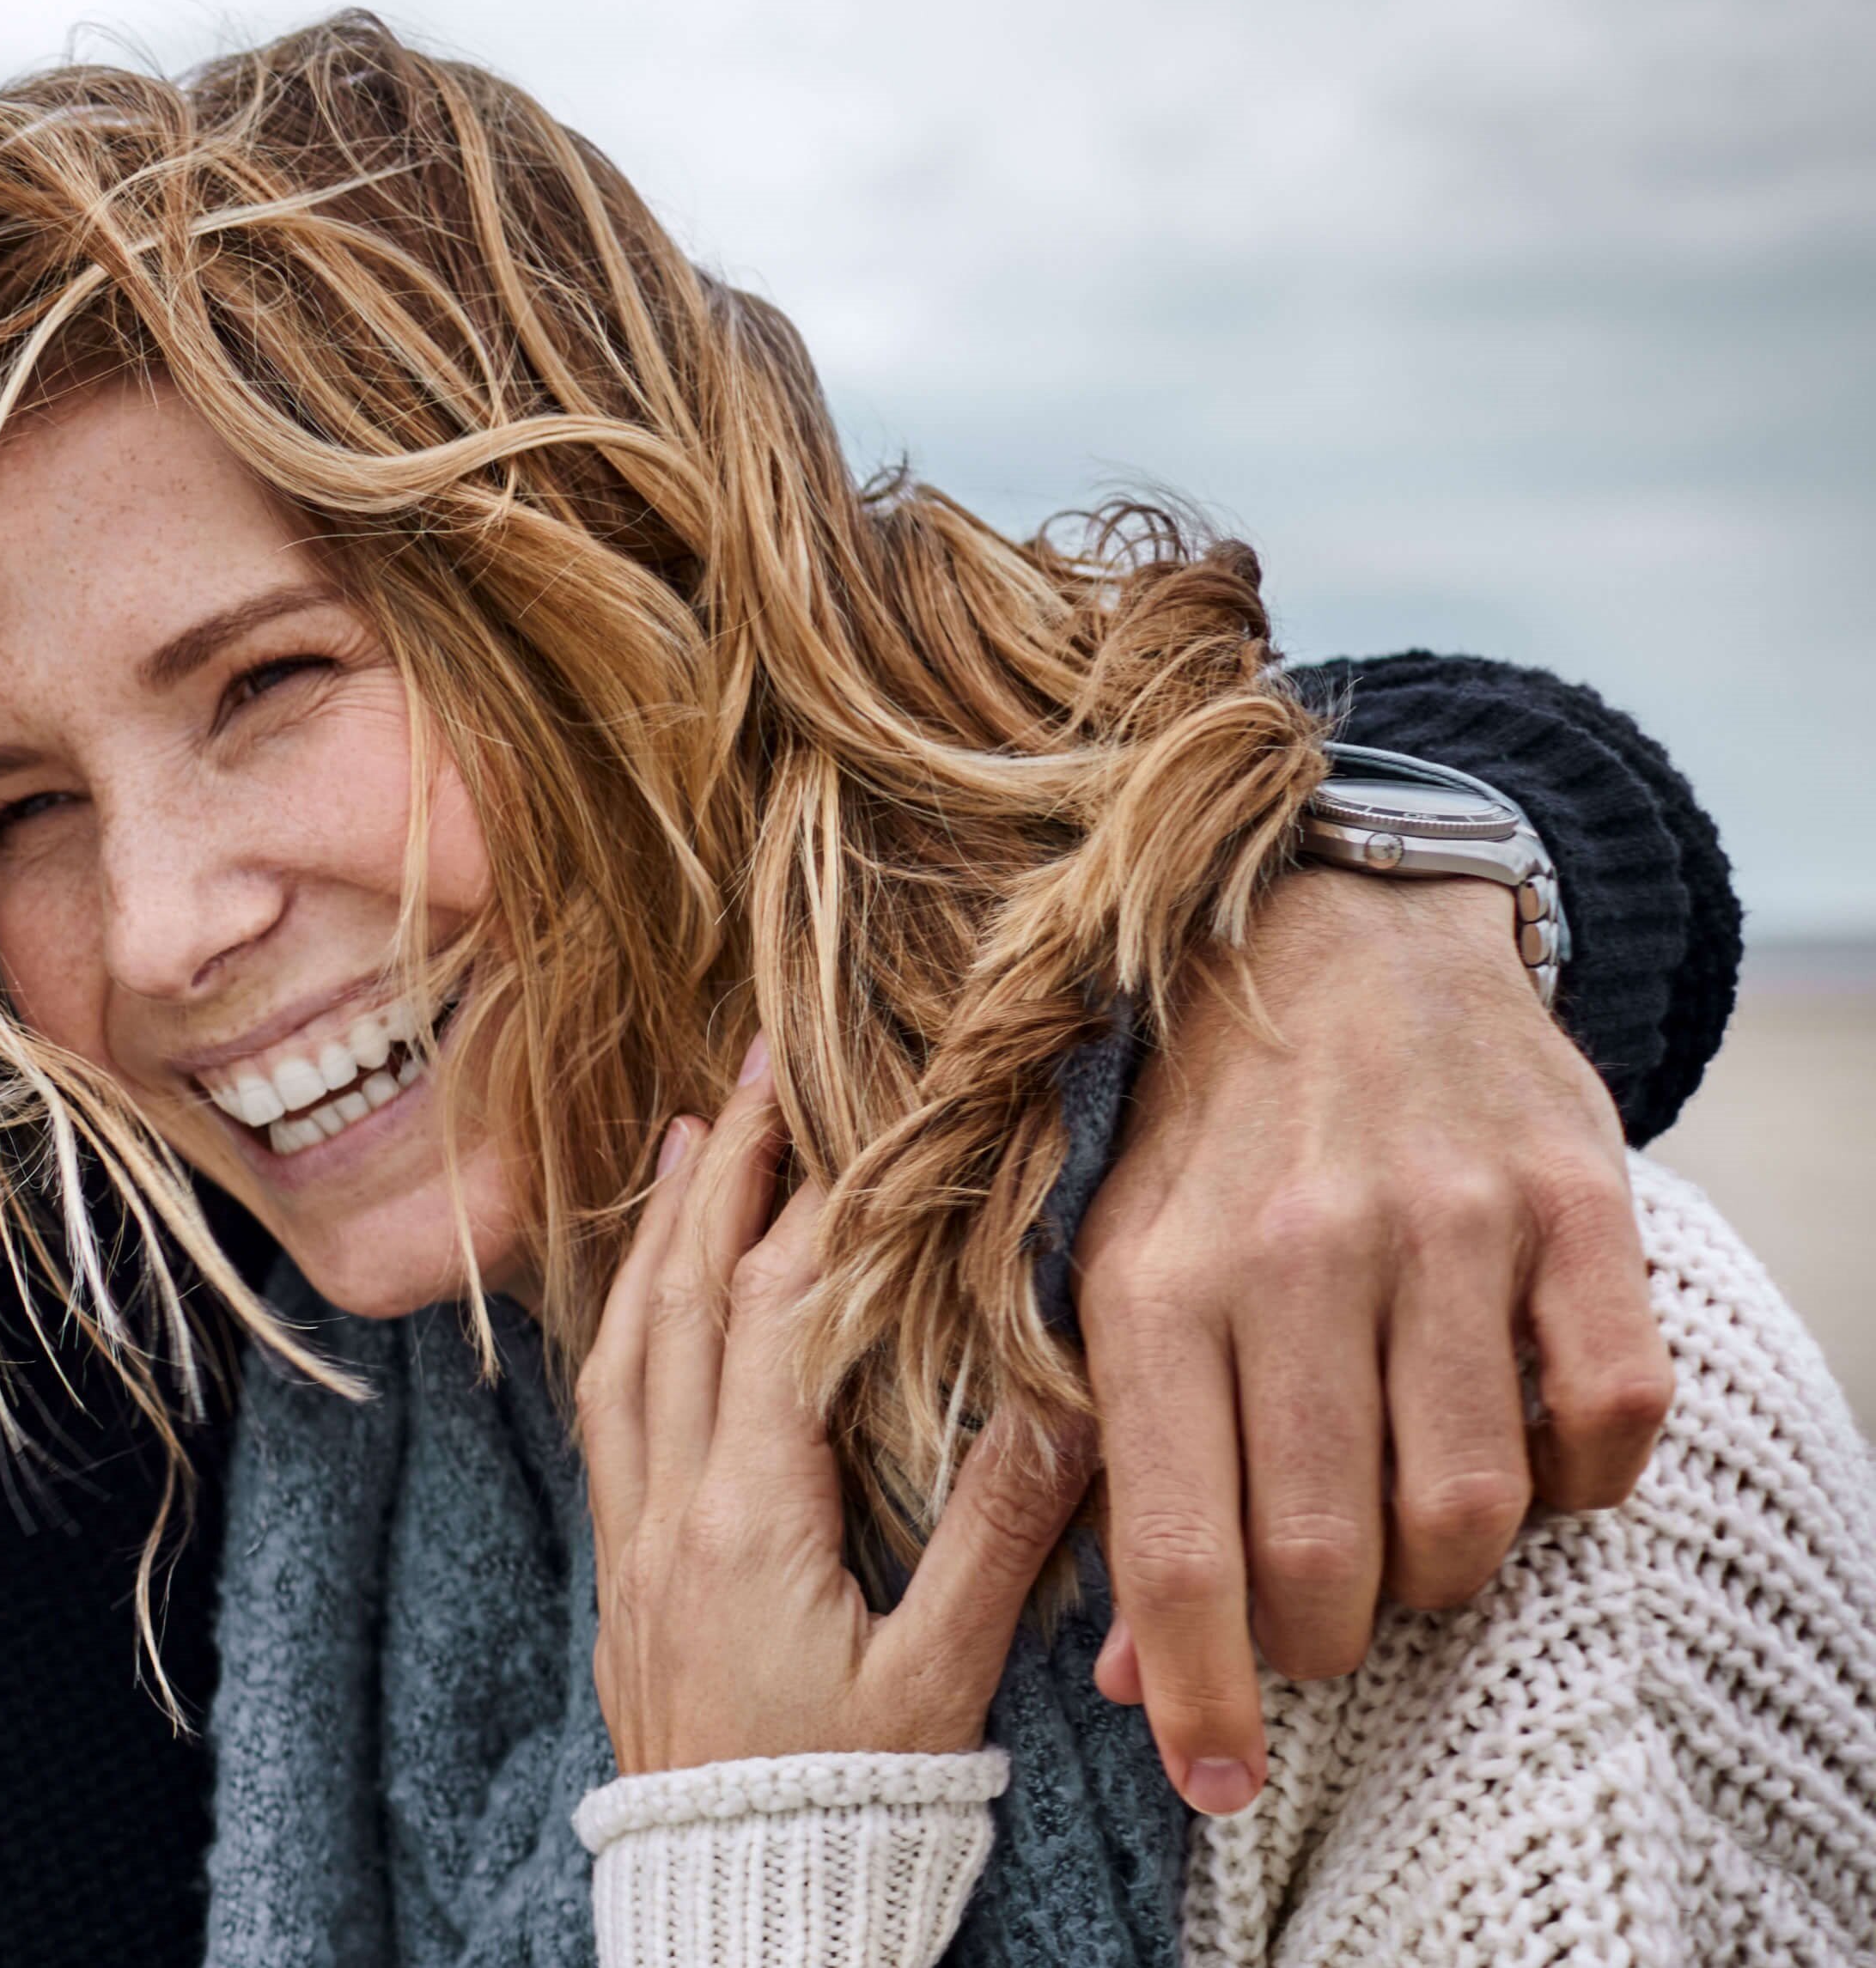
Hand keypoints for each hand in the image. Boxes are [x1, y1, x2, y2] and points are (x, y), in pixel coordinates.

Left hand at [583, 1045, 1102, 1775]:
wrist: (740, 1897)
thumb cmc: (850, 1800)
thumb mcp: (943, 1677)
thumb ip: (1001, 1540)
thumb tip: (1067, 1409)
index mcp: (748, 1520)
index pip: (776, 1320)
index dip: (814, 1208)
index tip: (846, 1112)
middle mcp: (669, 1510)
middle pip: (679, 1305)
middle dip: (715, 1178)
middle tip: (747, 1071)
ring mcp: (633, 1538)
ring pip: (624, 1349)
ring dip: (657, 1238)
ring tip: (684, 1144)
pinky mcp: (624, 1572)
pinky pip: (610, 1412)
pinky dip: (629, 1324)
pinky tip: (650, 1297)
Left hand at [1080, 865, 1660, 1812]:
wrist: (1331, 931)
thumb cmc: (1199, 1138)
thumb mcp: (1107, 1277)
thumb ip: (1109, 1468)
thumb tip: (1135, 1673)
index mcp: (1155, 1283)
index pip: (1178, 1543)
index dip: (1203, 1691)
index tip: (1215, 1784)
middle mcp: (1298, 1255)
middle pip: (1333, 1553)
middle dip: (1324, 1647)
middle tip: (1319, 1641)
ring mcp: (1448, 1227)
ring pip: (1473, 1509)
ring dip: (1444, 1577)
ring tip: (1406, 1550)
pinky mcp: (1577, 1207)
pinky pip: (1608, 1420)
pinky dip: (1574, 1483)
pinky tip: (1518, 1456)